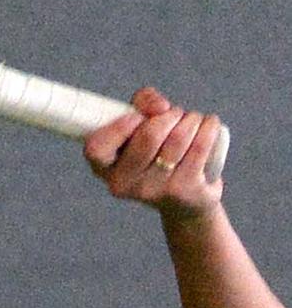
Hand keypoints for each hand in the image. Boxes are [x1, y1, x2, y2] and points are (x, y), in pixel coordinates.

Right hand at [83, 87, 223, 221]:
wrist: (185, 203)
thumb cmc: (156, 156)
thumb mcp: (139, 129)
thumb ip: (141, 104)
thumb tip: (160, 107)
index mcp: (105, 168)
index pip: (97, 148)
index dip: (118, 128)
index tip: (136, 117)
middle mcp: (126, 183)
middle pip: (148, 136)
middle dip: (168, 114)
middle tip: (174, 114)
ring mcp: (155, 190)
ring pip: (178, 138)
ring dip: (191, 119)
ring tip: (193, 119)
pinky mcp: (185, 192)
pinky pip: (200, 148)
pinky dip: (208, 127)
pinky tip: (209, 124)